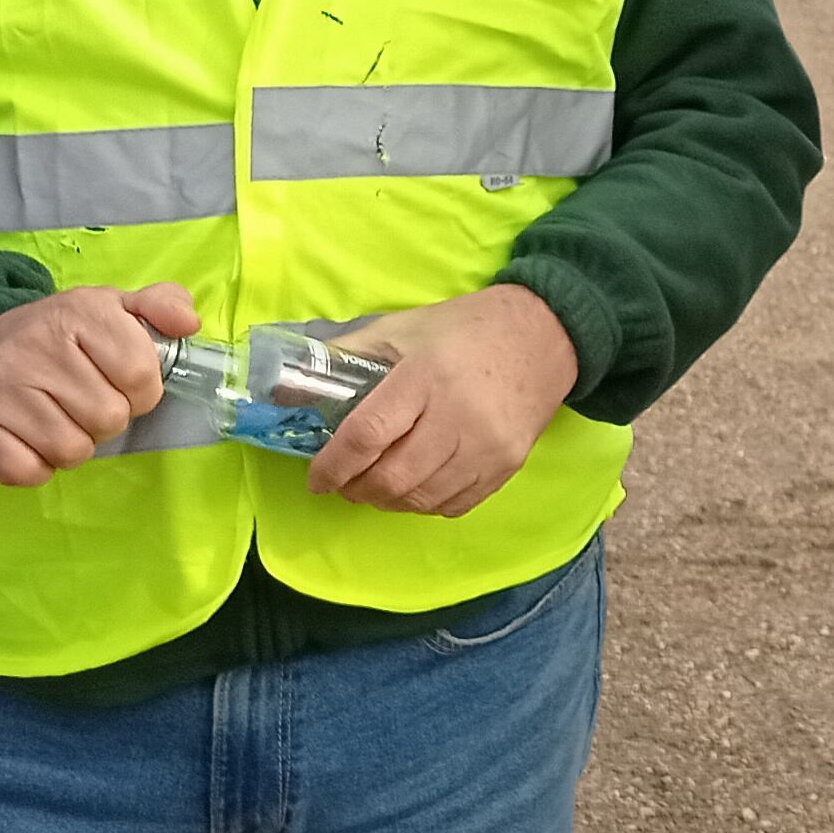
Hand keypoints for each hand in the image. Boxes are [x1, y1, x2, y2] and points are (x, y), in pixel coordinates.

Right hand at [0, 283, 205, 486]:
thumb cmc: (56, 338)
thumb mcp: (110, 308)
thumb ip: (160, 306)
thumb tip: (189, 323)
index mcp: (79, 312)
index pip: (140, 376)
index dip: (140, 392)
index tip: (119, 383)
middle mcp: (36, 345)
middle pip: (109, 418)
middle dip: (104, 419)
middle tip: (80, 401)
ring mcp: (0, 386)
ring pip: (72, 450)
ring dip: (72, 445)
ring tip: (54, 418)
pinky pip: (29, 471)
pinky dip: (35, 466)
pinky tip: (25, 439)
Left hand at [305, 284, 581, 515]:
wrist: (547, 335)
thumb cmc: (467, 330)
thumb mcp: (404, 327)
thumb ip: (346, 354)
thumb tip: (286, 386)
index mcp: (426, 376)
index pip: (368, 436)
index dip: (333, 466)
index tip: (317, 478)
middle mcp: (459, 415)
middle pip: (392, 478)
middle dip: (356, 489)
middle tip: (344, 482)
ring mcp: (488, 445)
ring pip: (421, 499)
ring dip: (387, 501)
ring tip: (375, 486)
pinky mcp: (507, 464)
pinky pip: (453, 505)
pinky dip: (424, 504)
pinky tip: (414, 487)